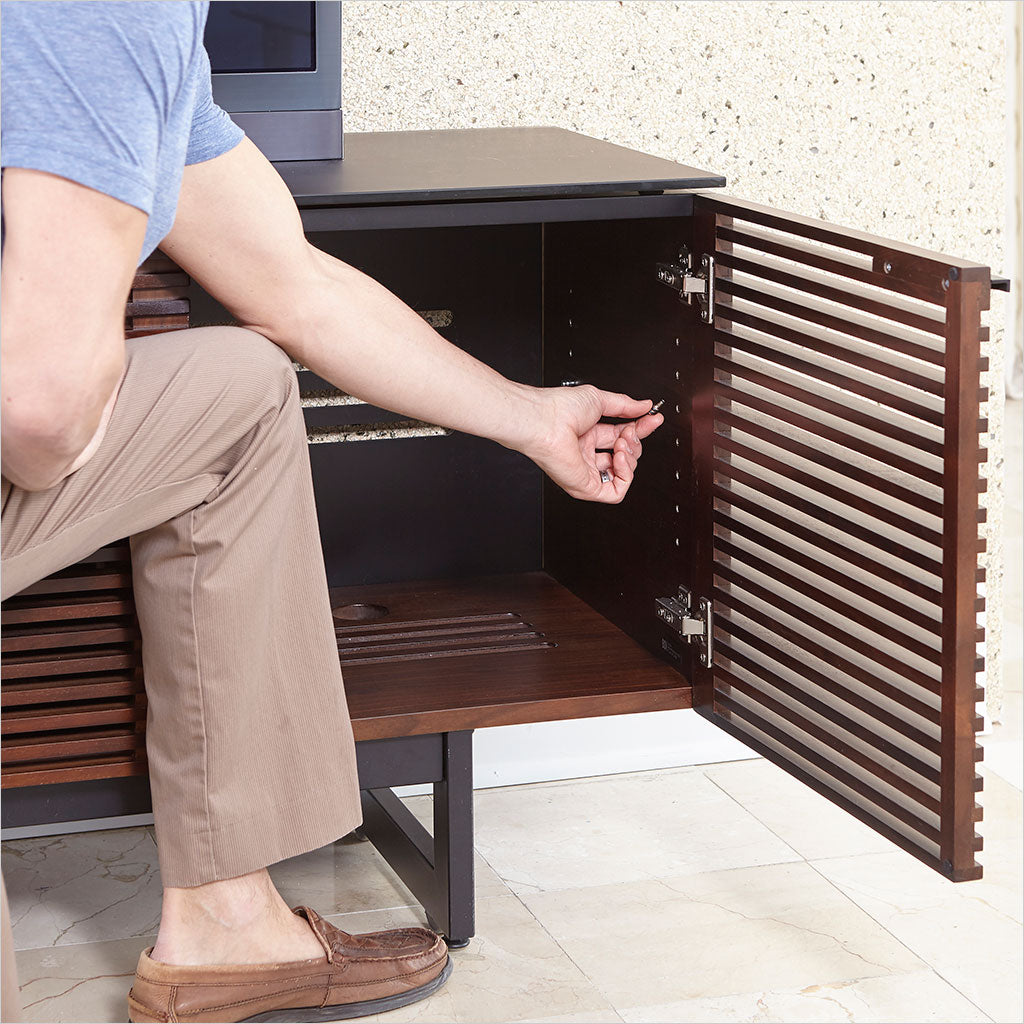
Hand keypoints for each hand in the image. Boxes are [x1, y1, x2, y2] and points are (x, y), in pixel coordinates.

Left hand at [524, 385, 663, 503]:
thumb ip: (625, 405)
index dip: (640, 429)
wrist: (545, 420)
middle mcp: (585, 454)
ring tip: (622, 443)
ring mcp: (585, 471)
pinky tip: (619, 459)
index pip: (622, 436)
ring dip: (630, 458)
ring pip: (622, 475)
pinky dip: (625, 476)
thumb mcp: (599, 400)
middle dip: (635, 443)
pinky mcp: (584, 487)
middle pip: (624, 456)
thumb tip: (645, 406)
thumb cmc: (559, 408)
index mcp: (587, 435)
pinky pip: (615, 493)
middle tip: (630, 431)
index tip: (653, 419)